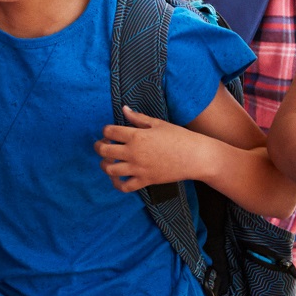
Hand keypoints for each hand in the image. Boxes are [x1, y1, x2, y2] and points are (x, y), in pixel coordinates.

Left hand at [97, 107, 214, 192]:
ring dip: (105, 165)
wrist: (195, 156)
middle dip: (99, 146)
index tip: (109, 131)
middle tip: (102, 145)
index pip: (110, 131)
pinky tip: (117, 177)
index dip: (106, 130)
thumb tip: (124, 109)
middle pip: (105, 150)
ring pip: (110, 169)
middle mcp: (134, 153)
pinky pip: (124, 186)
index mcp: (137, 136)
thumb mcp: (158, 123)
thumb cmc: (179, 137)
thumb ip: (138, 118)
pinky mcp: (145, 181)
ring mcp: (138, 168)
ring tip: (108, 161)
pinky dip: (117, 183)